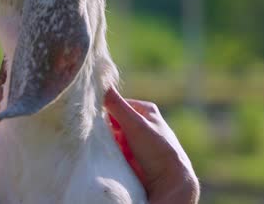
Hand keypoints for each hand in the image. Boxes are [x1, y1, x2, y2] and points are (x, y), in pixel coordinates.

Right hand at [104, 88, 199, 203]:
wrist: (168, 182)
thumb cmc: (157, 149)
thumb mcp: (135, 123)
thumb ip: (116, 104)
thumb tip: (101, 81)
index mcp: (145, 110)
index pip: (116, 104)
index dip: (105, 111)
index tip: (95, 119)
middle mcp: (141, 124)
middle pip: (112, 121)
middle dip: (105, 129)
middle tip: (97, 134)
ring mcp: (136, 141)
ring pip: (111, 136)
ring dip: (106, 142)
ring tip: (104, 147)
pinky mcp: (132, 156)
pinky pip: (114, 150)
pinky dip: (109, 152)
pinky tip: (108, 156)